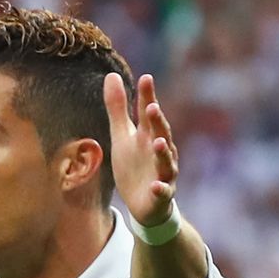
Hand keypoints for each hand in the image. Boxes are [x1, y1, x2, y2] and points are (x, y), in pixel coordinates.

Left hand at [104, 73, 177, 226]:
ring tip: (158, 142)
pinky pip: (163, 191)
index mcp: (148, 136)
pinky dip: (160, 188)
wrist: (144, 202)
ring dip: (163, 152)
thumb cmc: (135, 165)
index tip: (146, 78)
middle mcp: (159, 151)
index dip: (147, 97)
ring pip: (166, 162)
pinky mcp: (161, 194)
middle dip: (157, 122)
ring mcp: (163, 173)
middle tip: (152, 107)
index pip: (148, 114)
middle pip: (160, 134)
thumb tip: (112, 75)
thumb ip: (118, 108)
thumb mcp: (122, 136)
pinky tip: (156, 185)